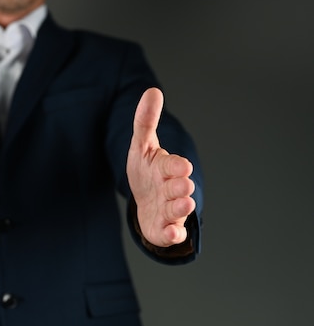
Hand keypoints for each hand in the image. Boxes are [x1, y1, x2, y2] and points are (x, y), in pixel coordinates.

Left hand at [126, 87, 195, 246]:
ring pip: (178, 209)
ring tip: (184, 204)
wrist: (147, 202)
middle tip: (184, 185)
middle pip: (179, 188)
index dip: (177, 166)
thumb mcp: (141, 146)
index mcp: (167, 168)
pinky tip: (171, 234)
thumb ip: (145, 121)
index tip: (182, 165)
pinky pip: (172, 233)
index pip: (173, 165)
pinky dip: (172, 235)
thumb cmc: (147, 172)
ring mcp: (171, 209)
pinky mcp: (166, 228)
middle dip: (181, 186)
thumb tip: (152, 90)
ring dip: (181, 208)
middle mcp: (172, 189)